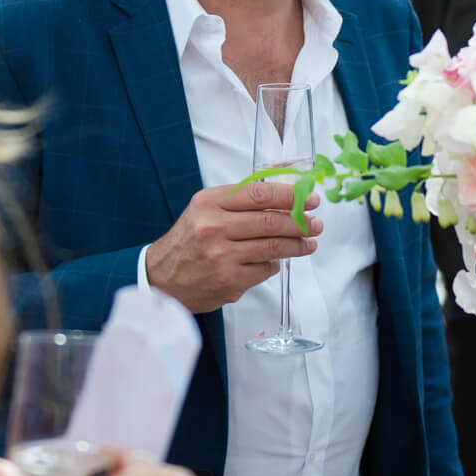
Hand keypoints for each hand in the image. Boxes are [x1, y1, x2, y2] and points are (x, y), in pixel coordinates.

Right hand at [144, 182, 322, 313]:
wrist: (160, 278)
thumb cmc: (187, 242)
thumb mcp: (204, 210)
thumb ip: (238, 201)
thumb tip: (283, 198)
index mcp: (209, 203)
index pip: (259, 194)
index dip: (290, 196)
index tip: (309, 198)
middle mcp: (214, 227)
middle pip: (270, 222)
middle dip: (300, 222)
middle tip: (315, 224)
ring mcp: (222, 256)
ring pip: (273, 247)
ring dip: (297, 245)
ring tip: (309, 243)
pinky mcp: (228, 281)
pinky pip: (265, 270)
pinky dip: (275, 264)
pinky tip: (278, 261)